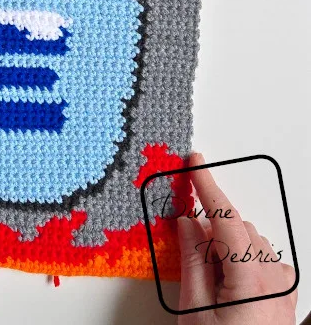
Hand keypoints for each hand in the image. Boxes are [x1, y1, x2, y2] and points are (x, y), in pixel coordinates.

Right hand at [179, 153, 297, 322]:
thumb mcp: (193, 311)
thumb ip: (191, 259)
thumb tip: (186, 223)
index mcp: (249, 279)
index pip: (225, 217)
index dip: (208, 185)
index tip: (196, 162)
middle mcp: (274, 280)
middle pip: (238, 229)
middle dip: (211, 232)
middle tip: (190, 254)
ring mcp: (284, 290)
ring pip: (252, 244)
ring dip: (228, 249)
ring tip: (210, 285)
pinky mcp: (287, 299)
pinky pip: (265, 263)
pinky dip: (244, 262)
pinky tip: (228, 286)